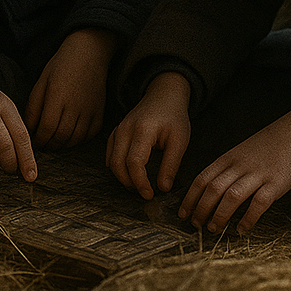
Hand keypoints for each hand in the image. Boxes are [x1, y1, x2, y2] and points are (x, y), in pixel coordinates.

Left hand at [25, 29, 116, 148]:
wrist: (89, 52)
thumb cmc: (61, 65)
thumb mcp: (42, 81)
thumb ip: (33, 106)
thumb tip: (29, 129)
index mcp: (58, 96)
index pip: (47, 129)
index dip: (38, 139)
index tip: (33, 139)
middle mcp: (76, 106)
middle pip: (61, 137)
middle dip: (49, 145)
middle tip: (42, 143)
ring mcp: (90, 110)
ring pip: (75, 139)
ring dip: (63, 144)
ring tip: (54, 141)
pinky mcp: (100, 112)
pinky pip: (89, 135)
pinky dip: (79, 140)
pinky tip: (70, 136)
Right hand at [106, 71, 190, 199]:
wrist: (164, 95)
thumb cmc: (174, 116)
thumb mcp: (180, 140)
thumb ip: (171, 165)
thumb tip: (163, 188)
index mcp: (144, 130)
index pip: (134, 162)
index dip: (140, 182)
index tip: (150, 194)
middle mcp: (126, 129)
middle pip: (117, 164)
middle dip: (129, 183)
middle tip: (145, 192)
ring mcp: (119, 129)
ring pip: (111, 160)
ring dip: (122, 177)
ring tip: (139, 184)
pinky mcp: (116, 131)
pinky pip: (110, 153)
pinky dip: (116, 166)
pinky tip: (129, 173)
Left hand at [180, 101, 290, 234]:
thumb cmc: (266, 146)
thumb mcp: (240, 152)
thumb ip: (227, 169)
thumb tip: (211, 191)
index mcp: (228, 158)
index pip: (202, 178)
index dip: (190, 197)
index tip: (183, 213)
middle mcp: (239, 166)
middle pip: (213, 188)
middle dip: (201, 209)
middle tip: (195, 225)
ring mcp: (257, 174)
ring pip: (232, 196)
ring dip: (220, 215)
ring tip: (213, 230)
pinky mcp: (275, 183)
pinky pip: (259, 203)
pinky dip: (248, 218)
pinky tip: (241, 229)